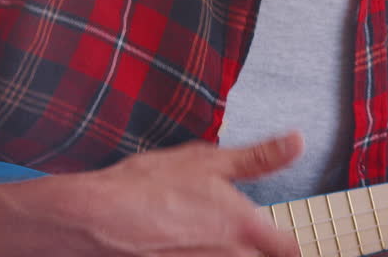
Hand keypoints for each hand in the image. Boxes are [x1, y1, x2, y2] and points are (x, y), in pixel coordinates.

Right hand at [0, 133, 303, 256]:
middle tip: (234, 238)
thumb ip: (260, 158)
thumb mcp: (207, 161)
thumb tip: (297, 141)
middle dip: (255, 251)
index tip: (280, 241)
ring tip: (203, 241)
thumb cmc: (145, 186)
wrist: (90, 218)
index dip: (286, 245)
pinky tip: (182, 248)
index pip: (290, 249)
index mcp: (246, 227)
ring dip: (226, 255)